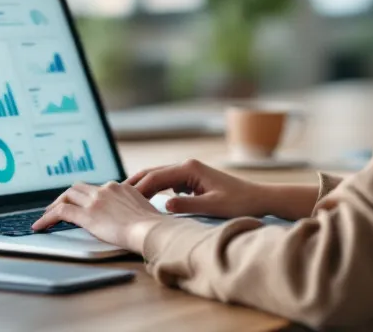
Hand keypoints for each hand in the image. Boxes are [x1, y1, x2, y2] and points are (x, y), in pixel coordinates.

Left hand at [31, 181, 165, 252]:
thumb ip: (135, 211)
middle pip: (79, 188)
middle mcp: (106, 189)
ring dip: (55, 205)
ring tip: (46, 216)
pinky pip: (60, 213)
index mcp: (120, 187)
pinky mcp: (87, 214)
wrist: (151, 230)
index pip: (96, 188)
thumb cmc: (154, 227)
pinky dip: (47, 218)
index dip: (85, 197)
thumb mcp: (146, 211)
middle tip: (57, 206)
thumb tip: (136, 219)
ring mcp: (95, 200)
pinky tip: (40, 226)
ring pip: (67, 196)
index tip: (81, 203)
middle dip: (66, 197)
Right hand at [126, 159, 267, 218]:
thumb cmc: (239, 202)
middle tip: (113, 197)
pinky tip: (145, 200)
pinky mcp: (192, 179)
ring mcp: (189, 171)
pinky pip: (166, 182)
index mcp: (189, 168)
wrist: (258, 198)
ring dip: (142, 186)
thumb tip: (163, 205)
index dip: (137, 190)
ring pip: (158, 177)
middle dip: (133, 184)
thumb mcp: (213, 206)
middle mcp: (187, 165)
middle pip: (152, 173)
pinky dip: (153, 189)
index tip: (122, 203)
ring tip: (124, 199)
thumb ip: (187, 205)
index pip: (155, 178)